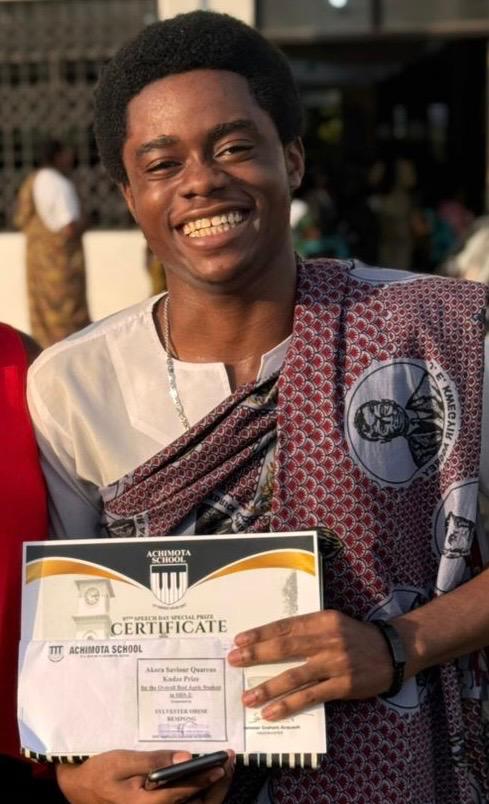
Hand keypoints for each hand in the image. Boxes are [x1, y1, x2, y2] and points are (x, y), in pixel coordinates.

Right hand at [55, 749, 234, 803]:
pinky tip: (201, 776)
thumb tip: (185, 757)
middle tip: (229, 764)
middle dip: (216, 787)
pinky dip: (195, 793)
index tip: (224, 763)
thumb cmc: (99, 773)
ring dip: (209, 791)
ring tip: (221, 769)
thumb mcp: (123, 761)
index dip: (208, 777)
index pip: (187, 792)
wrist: (78, 787)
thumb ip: (154, 760)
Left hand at [227, 610, 393, 719]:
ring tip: (248, 697)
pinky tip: (271, 712)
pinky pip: (310, 697)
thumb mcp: (333, 622)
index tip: (239, 640)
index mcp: (322, 620)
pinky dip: (288, 705)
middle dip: (256, 655)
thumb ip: (308, 630)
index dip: (260, 633)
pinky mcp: (342, 686)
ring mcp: (335, 663)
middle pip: (285, 648)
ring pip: (294, 676)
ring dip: (268, 687)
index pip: (285, 626)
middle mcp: (327, 639)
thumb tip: (273, 640)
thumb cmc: (356, 636)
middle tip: (234, 661)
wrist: (393, 651)